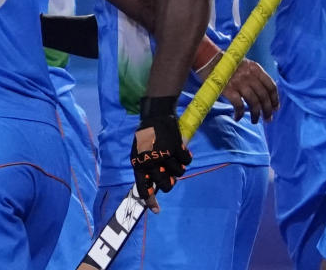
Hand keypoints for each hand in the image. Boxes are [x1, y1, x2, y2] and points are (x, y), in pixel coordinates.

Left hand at [130, 96, 191, 212]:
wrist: (156, 114)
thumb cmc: (147, 135)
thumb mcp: (139, 152)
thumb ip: (145, 168)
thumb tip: (153, 186)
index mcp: (138, 163)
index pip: (143, 187)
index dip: (150, 201)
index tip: (157, 211)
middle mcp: (150, 162)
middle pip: (166, 185)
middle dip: (171, 182)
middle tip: (171, 174)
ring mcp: (164, 155)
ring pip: (178, 172)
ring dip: (178, 166)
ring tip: (173, 154)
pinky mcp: (176, 147)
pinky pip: (186, 161)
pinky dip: (186, 156)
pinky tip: (181, 148)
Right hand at [197, 54, 278, 122]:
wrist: (208, 59)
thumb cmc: (227, 64)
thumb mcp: (245, 64)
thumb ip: (254, 76)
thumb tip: (263, 93)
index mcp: (255, 68)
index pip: (271, 86)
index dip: (275, 99)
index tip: (275, 108)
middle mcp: (249, 75)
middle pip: (263, 96)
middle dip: (267, 110)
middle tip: (268, 119)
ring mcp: (239, 83)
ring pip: (253, 103)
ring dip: (255, 114)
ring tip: (254, 121)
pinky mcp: (228, 90)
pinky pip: (238, 105)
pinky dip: (239, 113)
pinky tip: (237, 117)